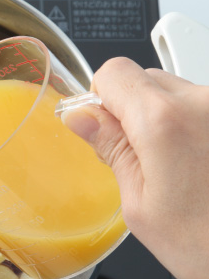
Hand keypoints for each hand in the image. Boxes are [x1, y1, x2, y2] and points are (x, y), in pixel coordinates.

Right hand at [62, 57, 208, 278]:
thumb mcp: (141, 206)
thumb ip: (112, 150)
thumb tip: (82, 117)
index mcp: (164, 121)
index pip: (114, 72)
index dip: (101, 99)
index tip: (103, 129)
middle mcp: (204, 102)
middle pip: (148, 79)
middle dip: (134, 113)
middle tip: (143, 163)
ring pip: (179, 94)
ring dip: (169, 123)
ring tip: (182, 173)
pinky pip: (206, 111)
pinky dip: (196, 131)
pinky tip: (203, 170)